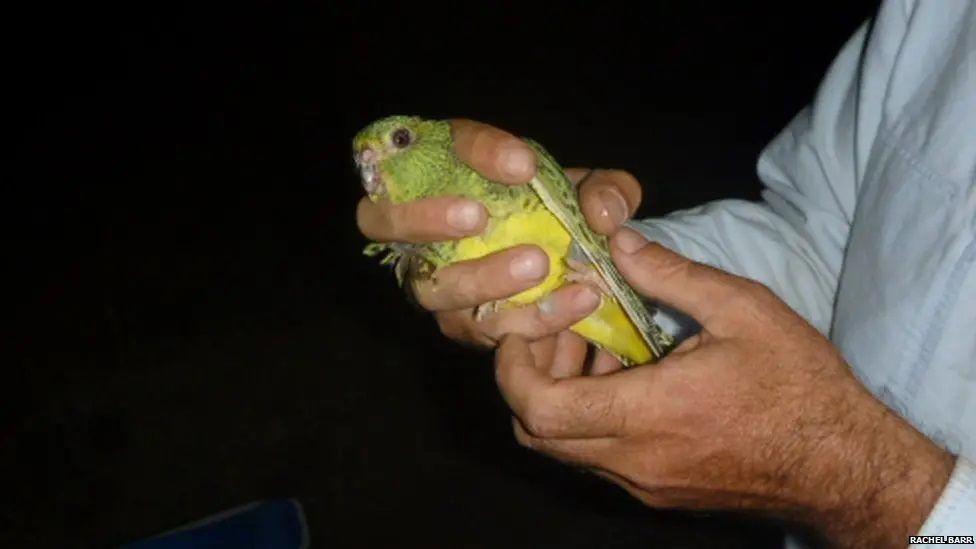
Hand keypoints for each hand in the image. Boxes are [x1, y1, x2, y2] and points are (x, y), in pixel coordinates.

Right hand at [356, 119, 642, 348]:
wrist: (575, 266)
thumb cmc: (563, 213)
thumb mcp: (592, 193)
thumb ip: (605, 189)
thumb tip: (601, 216)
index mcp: (436, 171)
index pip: (427, 146)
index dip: (470, 152)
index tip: (523, 164)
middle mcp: (415, 227)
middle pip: (380, 220)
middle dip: (425, 218)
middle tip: (479, 216)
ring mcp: (432, 279)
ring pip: (430, 285)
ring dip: (480, 276)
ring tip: (540, 264)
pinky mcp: (462, 324)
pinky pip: (483, 327)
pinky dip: (531, 318)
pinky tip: (575, 303)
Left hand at [494, 228, 954, 548]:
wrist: (845, 465)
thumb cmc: (799, 383)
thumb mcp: (742, 310)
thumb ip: (671, 274)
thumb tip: (618, 241)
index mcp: (650, 413)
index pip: (539, 408)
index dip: (511, 368)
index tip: (522, 327)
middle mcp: (634, 461)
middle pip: (537, 432)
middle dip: (529, 378)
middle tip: (558, 331)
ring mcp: (644, 484)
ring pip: (565, 448)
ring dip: (560, 398)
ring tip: (596, 348)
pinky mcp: (658, 493)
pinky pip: (598, 460)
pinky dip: (590, 419)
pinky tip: (628, 380)